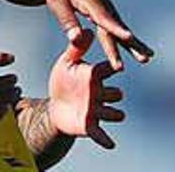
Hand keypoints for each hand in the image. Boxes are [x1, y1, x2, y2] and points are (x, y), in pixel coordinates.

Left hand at [45, 0, 153, 70]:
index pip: (105, 17)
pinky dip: (126, 38)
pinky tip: (136, 48)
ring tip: (148, 57)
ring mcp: (105, 8)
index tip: (129, 37)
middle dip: (130, 43)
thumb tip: (77, 39)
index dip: (116, 28)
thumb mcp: (57, 2)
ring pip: (119, 28)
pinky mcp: (104, 12)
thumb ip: (67, 21)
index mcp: (90, 1)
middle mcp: (102, 5)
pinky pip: (115, 27)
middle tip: (144, 57)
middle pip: (116, 27)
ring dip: (133, 43)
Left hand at [47, 28, 124, 148]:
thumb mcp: (66, 63)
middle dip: (114, 95)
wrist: (56, 102)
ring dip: (114, 115)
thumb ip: (76, 48)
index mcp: (95, 76)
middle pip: (114, 94)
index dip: (112, 68)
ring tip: (118, 115)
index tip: (116, 67)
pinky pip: (100, 134)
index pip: (108, 70)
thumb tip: (85, 30)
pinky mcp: (90, 125)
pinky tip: (111, 144)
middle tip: (116, 95)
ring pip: (112, 113)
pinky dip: (105, 139)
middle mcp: (100, 93)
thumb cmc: (63, 79)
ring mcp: (97, 110)